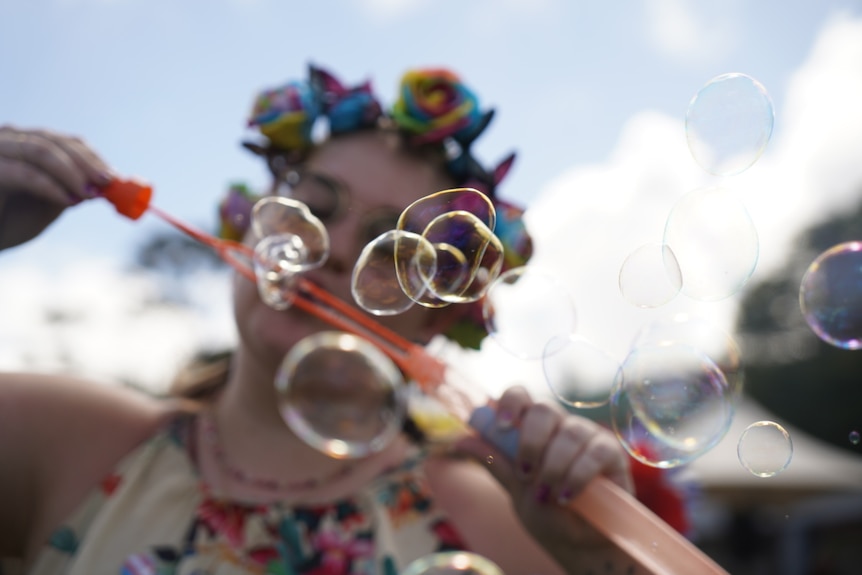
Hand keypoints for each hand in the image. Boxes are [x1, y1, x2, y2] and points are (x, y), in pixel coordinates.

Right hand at [0, 125, 112, 248]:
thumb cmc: (6, 223)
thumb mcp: (46, 204)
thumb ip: (71, 189)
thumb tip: (106, 184)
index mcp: (22, 143)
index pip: (62, 140)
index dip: (91, 157)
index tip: (113, 177)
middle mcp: (5, 139)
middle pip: (53, 140)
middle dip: (85, 163)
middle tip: (107, 183)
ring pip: (40, 150)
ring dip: (71, 172)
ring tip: (89, 194)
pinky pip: (23, 172)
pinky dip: (50, 186)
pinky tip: (69, 201)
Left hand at [455, 385, 633, 548]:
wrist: (578, 542)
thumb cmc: (547, 512)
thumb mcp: (515, 489)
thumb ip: (494, 462)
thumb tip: (459, 441)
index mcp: (533, 427)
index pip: (520, 395)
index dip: (510, 402)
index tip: (501, 426)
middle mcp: (560, 424)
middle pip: (545, 410)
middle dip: (530, 443)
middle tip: (525, 474)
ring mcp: (587, 435)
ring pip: (569, 433)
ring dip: (553, 467)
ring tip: (548, 496)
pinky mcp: (610, 452)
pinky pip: (595, 452)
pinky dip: (578, 476)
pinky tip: (567, 496)